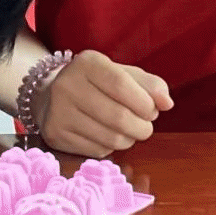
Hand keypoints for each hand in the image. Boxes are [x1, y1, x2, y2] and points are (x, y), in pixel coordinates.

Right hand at [36, 50, 173, 156]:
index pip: (122, 85)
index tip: (152, 111)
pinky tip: (104, 135)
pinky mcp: (55, 134)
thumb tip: (167, 103)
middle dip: (142, 127)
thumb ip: (150, 85)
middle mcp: (67, 85)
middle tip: (143, 126)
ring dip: (129, 139)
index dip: (145, 104)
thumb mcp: (122, 74)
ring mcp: (58, 111)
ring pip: (112, 139)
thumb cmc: (96, 84)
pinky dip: (110, 147)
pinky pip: (98, 151)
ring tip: (126, 131)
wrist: (49, 95)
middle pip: (120, 117)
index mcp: (86, 63)